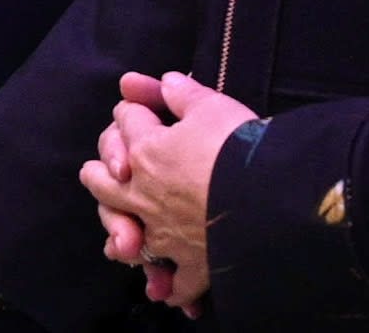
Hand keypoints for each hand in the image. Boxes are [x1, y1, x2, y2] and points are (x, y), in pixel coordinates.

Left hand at [80, 70, 255, 310]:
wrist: (267, 199)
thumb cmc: (238, 146)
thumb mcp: (211, 106)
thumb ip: (184, 94)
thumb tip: (167, 79)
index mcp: (145, 150)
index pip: (126, 120)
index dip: (134, 108)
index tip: (144, 104)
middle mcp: (144, 194)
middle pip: (101, 181)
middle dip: (101, 171)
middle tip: (111, 170)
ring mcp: (163, 233)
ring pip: (124, 234)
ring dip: (120, 232)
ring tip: (121, 238)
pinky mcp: (190, 264)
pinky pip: (173, 282)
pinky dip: (169, 286)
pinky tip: (165, 289)